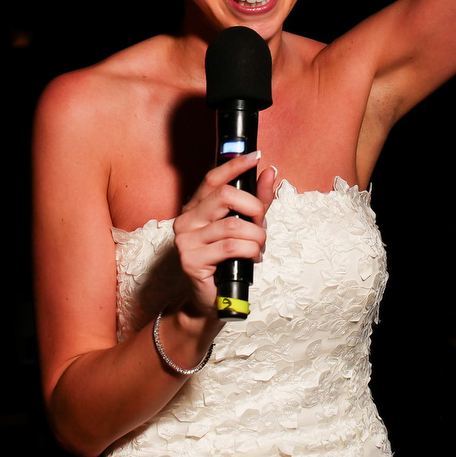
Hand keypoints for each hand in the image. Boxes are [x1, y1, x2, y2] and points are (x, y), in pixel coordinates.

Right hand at [171, 151, 278, 313]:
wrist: (211, 300)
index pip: (213, 178)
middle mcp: (186, 220)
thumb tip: (269, 172)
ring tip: (258, 247)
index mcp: (196, 207)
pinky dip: (251, 251)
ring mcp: (186, 239)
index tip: (255, 156)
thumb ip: (257, 201)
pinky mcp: (191, 259)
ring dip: (256, 236)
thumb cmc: (227, 261)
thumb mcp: (245, 227)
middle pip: (225, 196)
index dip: (234, 165)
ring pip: (234, 225)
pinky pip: (232, 247)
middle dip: (254, 208)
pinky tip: (251, 257)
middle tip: (261, 223)